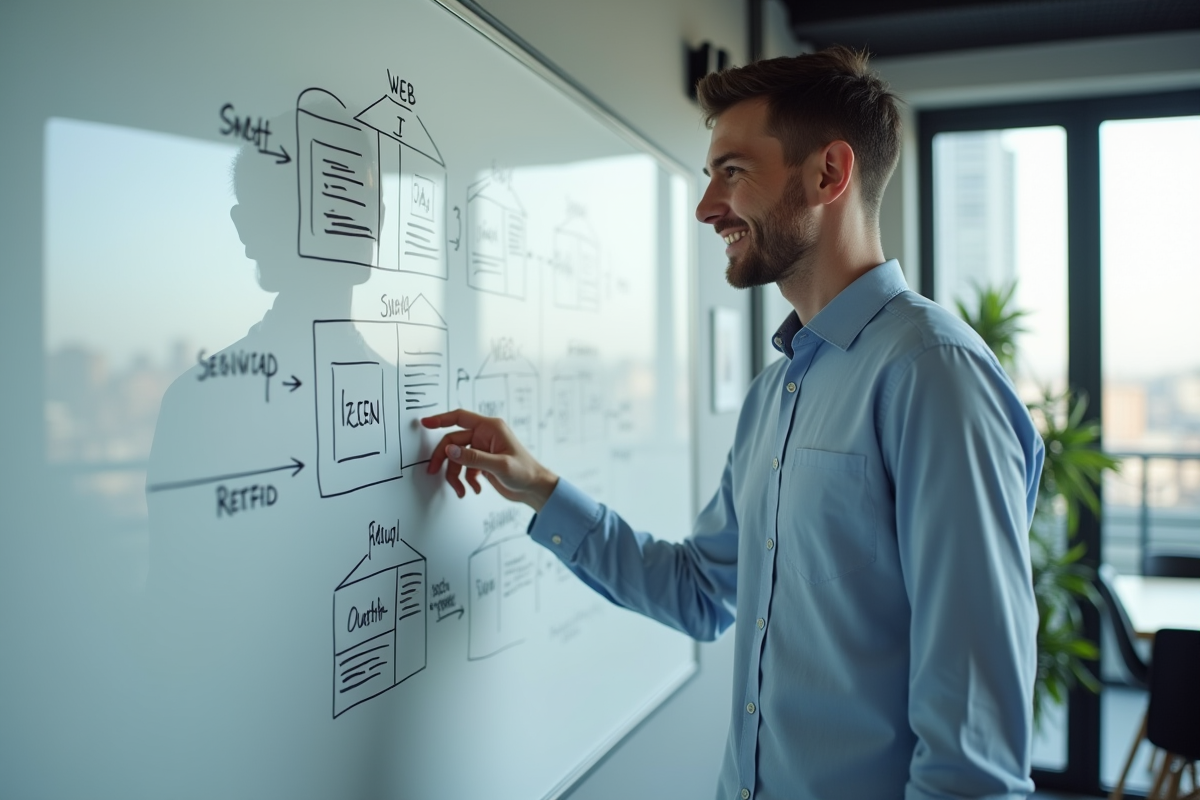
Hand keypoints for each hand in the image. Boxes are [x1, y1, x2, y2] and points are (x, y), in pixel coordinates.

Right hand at [422, 409, 558, 511]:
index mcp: (490, 428)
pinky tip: (474, 489)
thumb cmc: (525, 472)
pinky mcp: (481, 463)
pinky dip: (465, 480)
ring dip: (456, 476)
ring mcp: (482, 449)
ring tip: (462, 490)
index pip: (460, 418)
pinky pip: (464, 468)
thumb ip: (473, 458)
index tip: (425, 423)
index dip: (440, 419)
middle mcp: (484, 436)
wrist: (535, 489)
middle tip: (433, 471)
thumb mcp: (500, 465)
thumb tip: (450, 450)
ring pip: (456, 458)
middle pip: (453, 442)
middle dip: (443, 458)